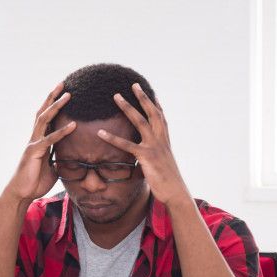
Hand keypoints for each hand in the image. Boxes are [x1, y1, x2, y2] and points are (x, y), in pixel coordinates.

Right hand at [3, 82, 76, 203]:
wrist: (22, 194)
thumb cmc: (35, 182)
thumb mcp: (53, 169)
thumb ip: (59, 159)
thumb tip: (71, 158)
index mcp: (39, 141)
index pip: (47, 118)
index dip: (53, 105)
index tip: (63, 93)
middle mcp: (35, 139)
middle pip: (43, 112)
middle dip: (53, 98)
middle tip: (64, 84)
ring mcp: (33, 144)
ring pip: (44, 119)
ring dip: (56, 106)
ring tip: (68, 96)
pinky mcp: (34, 152)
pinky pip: (49, 139)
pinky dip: (62, 132)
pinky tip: (73, 125)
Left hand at [97, 83, 191, 206]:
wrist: (175, 192)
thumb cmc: (168, 181)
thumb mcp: (163, 164)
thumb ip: (155, 156)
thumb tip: (147, 156)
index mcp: (165, 140)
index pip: (161, 117)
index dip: (156, 104)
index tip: (151, 92)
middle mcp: (161, 139)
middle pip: (152, 112)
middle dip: (143, 98)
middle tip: (134, 85)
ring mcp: (154, 146)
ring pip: (139, 121)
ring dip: (127, 107)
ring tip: (116, 96)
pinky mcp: (146, 157)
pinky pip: (126, 145)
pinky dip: (112, 138)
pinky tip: (101, 133)